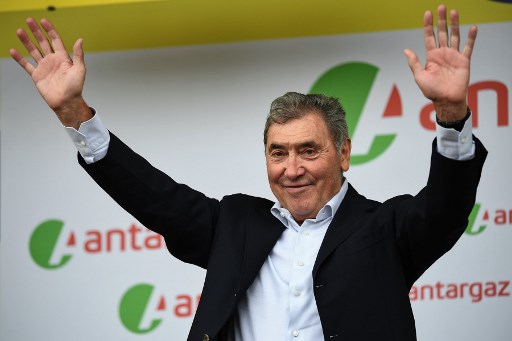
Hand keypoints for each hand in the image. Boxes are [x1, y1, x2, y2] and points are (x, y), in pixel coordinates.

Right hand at [10, 18, 91, 128]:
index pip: (55, 40)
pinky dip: (19, 58)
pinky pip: (26, 65)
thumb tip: (80, 40)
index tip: (43, 21)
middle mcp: (52, 61)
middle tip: (29, 21)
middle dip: (36, 31)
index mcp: (63, 58)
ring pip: (33, 51)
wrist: (66, 102)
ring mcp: (44, 67)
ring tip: (20, 31)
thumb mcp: (80, 69)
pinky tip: (14, 51)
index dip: (50, 30)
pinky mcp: (37, 75)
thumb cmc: (75, 88)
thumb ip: (78, 54)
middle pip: (43, 42)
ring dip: (26, 41)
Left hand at [404, 5, 476, 121]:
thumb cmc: (432, 91)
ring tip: (454, 12)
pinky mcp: (464, 61)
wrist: (446, 100)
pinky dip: (471, 38)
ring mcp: (453, 56)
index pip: (429, 37)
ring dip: (455, 24)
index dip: (428, 25)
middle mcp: (442, 54)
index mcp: (431, 56)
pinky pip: (468, 47)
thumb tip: (406, 51)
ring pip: (454, 36)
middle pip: (442, 33)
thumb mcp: (419, 77)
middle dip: (441, 20)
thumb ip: (414, 63)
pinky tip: (473, 27)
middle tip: (441, 7)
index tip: (427, 13)